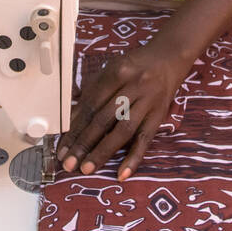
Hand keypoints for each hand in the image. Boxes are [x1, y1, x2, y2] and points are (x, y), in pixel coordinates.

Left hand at [56, 43, 188, 180]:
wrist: (169, 57)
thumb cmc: (136, 65)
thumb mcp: (111, 69)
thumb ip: (92, 91)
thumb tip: (72, 118)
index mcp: (117, 73)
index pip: (91, 105)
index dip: (75, 128)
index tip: (62, 146)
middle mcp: (133, 87)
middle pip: (104, 119)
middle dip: (83, 143)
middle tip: (68, 162)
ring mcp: (148, 102)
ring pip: (122, 131)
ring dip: (102, 152)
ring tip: (87, 168)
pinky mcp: (159, 116)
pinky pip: (145, 139)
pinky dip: (133, 158)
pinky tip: (122, 173)